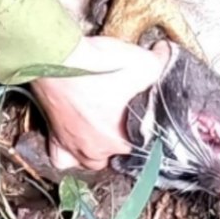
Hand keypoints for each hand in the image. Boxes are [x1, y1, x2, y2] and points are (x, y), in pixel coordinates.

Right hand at [29, 36, 166, 170]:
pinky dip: (68, 153)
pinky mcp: (53, 136)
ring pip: (88, 162)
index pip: (142, 148)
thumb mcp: (143, 62)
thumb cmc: (97, 66)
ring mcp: (72, 145)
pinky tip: (74, 140)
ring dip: (97, 151)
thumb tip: (166, 56)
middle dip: (122, 142)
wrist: (58, 59)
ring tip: (102, 133)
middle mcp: (96, 148)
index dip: (146, 131)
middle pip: (115, 156)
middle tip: (124, 120)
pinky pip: (62, 158)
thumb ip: (160, 64)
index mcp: (121, 138)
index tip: (146, 117)